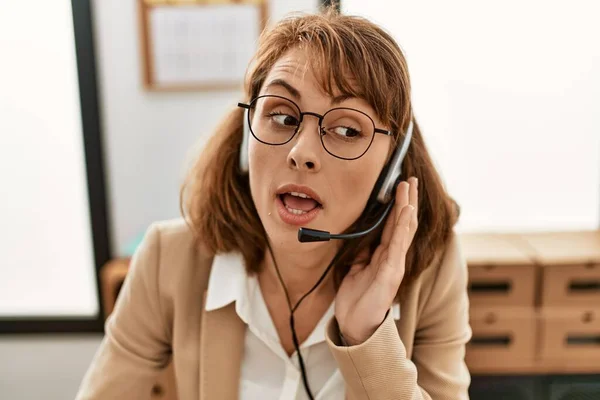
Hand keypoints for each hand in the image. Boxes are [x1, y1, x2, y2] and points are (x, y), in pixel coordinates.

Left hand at [335, 177, 418, 344]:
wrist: (355, 325)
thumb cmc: (356, 299)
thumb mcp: (355, 269)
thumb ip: (361, 252)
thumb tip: (360, 235)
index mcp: (383, 255)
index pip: (392, 225)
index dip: (396, 205)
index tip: (398, 186)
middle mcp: (392, 257)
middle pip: (403, 223)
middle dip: (406, 200)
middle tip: (409, 178)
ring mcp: (394, 264)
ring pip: (404, 230)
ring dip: (407, 206)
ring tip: (408, 187)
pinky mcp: (391, 273)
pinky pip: (398, 245)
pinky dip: (402, 227)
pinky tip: (406, 212)